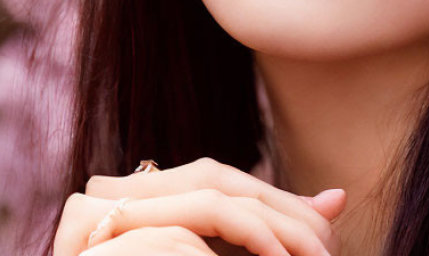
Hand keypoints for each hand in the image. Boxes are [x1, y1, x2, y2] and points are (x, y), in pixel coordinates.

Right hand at [52, 156, 345, 255]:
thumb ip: (264, 233)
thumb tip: (338, 199)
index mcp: (131, 201)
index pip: (214, 180)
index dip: (275, 200)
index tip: (327, 227)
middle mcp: (105, 200)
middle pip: (211, 181)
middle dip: (279, 211)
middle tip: (329, 242)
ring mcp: (90, 224)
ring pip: (203, 201)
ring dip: (268, 228)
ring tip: (310, 255)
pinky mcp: (92, 248)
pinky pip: (178, 237)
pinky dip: (235, 243)